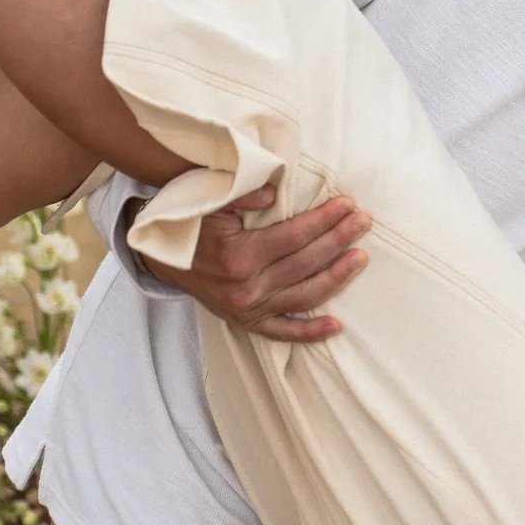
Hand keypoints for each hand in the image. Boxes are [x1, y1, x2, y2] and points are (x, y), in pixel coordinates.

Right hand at [141, 182, 368, 341]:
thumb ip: (244, 194)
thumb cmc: (191, 224)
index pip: (295, 236)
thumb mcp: (212, 201)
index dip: (325, 220)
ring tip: (360, 259)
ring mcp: (248, 309)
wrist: (161, 258)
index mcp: (239, 256)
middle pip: (306, 262)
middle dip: (339, 240)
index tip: (348, 205)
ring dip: (337, 278)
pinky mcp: (246, 323)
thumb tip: (276, 191)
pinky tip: (336, 326)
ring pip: (304, 296)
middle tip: (363, 222)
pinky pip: (283, 332)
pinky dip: (310, 332)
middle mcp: (247, 287)